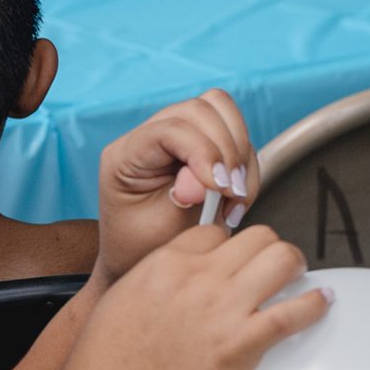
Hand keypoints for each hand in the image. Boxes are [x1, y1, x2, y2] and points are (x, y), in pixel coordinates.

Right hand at [52, 225, 329, 369]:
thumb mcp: (118, 303)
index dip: (228, 246)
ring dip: (295, 265)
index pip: (215, 231)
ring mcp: (221, 309)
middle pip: (256, 236)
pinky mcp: (240, 345)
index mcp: (163, 263)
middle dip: (267, 249)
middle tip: (271, 268)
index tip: (234, 262)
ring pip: (281, 258)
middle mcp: (196, 277)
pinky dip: (315, 304)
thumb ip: (154, 280)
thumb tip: (178, 276)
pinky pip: (294, 311)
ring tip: (298, 277)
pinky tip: (323, 302)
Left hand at [94, 90, 257, 288]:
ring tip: (236, 195)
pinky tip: (236, 196)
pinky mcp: (201, 143)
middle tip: (233, 192)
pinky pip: (235, 135)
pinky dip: (244, 163)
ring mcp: (177, 135)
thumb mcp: (161, 228)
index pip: (170, 129)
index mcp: (126, 156)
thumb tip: (214, 176)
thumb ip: (187, 197)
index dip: (202, 151)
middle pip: (201, 109)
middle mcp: (149, 136)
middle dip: (227, 149)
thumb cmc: (144, 248)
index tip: (220, 187)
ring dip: (239, 153)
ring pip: (223, 112)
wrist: (141, 260)